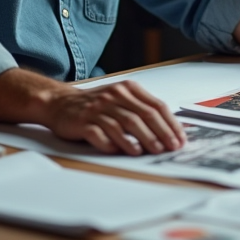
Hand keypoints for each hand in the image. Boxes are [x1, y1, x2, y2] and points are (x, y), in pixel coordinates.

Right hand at [45, 80, 186, 155]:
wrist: (60, 103)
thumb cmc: (96, 104)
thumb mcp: (121, 98)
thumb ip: (142, 109)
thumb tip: (169, 129)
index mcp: (127, 88)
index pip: (156, 106)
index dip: (170, 124)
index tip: (180, 138)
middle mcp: (114, 96)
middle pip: (143, 115)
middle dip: (161, 133)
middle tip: (170, 147)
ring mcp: (98, 108)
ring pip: (125, 124)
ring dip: (142, 139)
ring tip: (152, 150)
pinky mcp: (83, 121)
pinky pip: (102, 133)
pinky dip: (116, 143)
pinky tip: (126, 150)